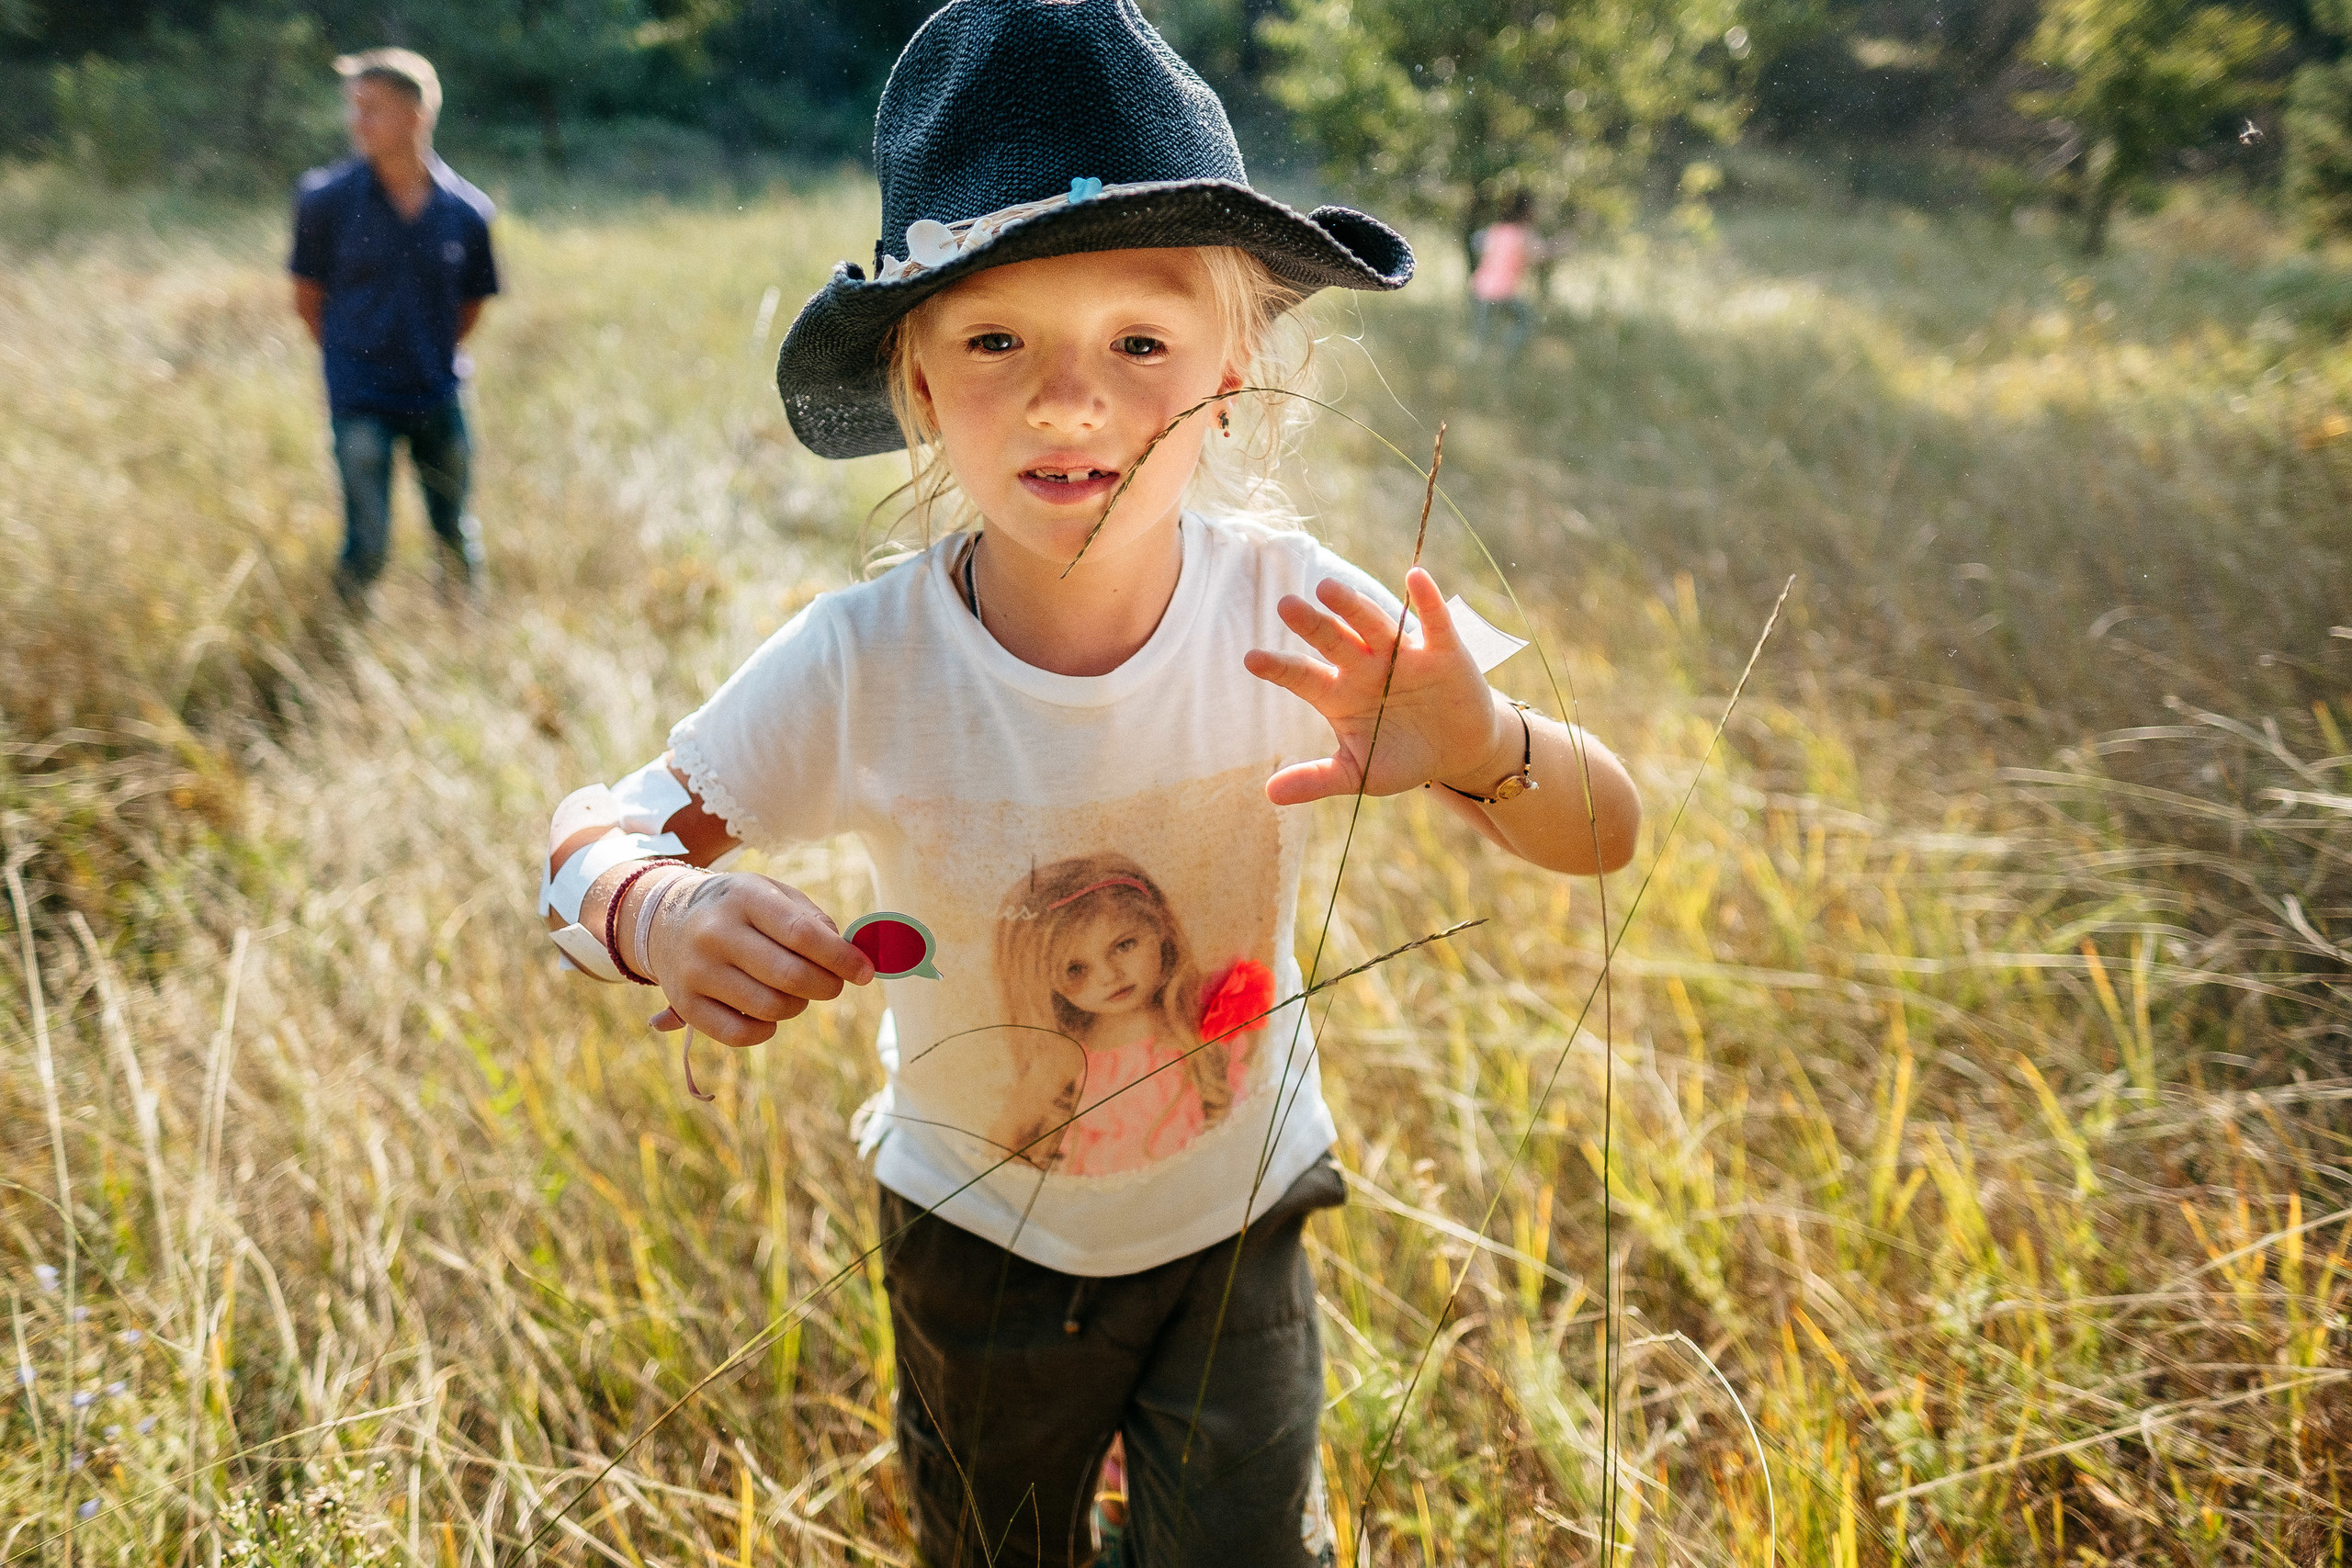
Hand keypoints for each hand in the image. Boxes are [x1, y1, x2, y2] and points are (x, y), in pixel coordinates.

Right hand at [644, 872, 873, 1046]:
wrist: (665, 918)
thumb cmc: (738, 908)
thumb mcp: (773, 893)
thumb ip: (813, 920)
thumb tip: (850, 957)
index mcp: (744, 898)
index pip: (803, 935)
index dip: (841, 958)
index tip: (865, 973)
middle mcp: (715, 933)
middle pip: (790, 976)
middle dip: (826, 986)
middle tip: (832, 984)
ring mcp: (696, 971)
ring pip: (770, 1008)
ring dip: (797, 1006)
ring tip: (795, 992)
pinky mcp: (686, 1005)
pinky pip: (741, 1035)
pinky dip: (767, 1030)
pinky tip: (769, 1014)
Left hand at [1243, 567, 1516, 805]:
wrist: (1458, 751)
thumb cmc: (1402, 758)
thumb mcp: (1360, 774)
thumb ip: (1317, 779)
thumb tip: (1269, 794)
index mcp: (1339, 693)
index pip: (1303, 677)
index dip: (1280, 668)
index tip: (1251, 659)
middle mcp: (1365, 666)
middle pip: (1333, 640)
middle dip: (1312, 624)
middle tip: (1285, 606)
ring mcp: (1402, 654)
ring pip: (1373, 624)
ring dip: (1353, 606)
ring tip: (1328, 588)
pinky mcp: (1442, 650)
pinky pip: (1433, 621)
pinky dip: (1426, 600)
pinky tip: (1414, 577)